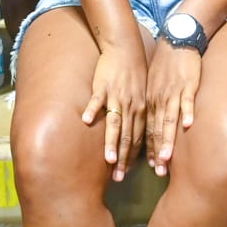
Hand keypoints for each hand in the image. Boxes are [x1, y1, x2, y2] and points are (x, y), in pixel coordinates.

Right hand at [82, 43, 147, 180]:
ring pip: (115, 123)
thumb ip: (137, 115)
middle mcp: (131, 106)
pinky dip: (92, 110)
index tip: (127, 173)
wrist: (125, 48)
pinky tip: (86, 120)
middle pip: (127, 137)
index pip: (138, 139)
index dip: (133, 157)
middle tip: (118, 178)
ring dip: (111, 143)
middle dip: (123, 159)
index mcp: (141, 110)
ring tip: (107, 160)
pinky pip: (97, 100)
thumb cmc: (133, 73)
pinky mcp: (104, 86)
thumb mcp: (141, 95)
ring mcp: (117, 97)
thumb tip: (134, 136)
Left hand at [143, 43, 200, 176]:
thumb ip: (153, 106)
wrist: (175, 40)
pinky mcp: (187, 84)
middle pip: (155, 131)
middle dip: (154, 154)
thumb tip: (151, 125)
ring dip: (166, 140)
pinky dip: (186, 112)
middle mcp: (159, 101)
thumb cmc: (165, 66)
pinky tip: (188, 125)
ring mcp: (173, 93)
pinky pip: (186, 100)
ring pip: (168, 120)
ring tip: (165, 158)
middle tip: (156, 173)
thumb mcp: (152, 85)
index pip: (146, 131)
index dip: (146, 151)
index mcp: (150, 102)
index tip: (146, 168)